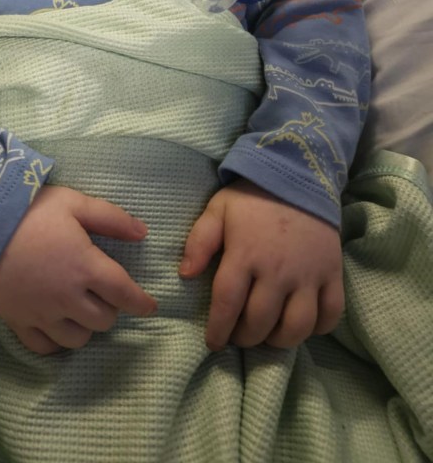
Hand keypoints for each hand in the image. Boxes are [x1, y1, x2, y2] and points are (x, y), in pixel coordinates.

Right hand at [0, 185, 157, 354]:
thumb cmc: (33, 209)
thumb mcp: (75, 203)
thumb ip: (112, 218)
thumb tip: (143, 233)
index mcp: (85, 266)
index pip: (124, 293)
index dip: (141, 303)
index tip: (150, 306)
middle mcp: (67, 296)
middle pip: (103, 320)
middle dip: (110, 308)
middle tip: (102, 293)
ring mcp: (41, 312)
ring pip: (77, 339)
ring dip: (85, 326)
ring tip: (79, 308)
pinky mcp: (18, 320)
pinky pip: (44, 347)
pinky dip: (56, 341)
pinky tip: (57, 324)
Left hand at [179, 179, 343, 350]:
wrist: (299, 174)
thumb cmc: (253, 196)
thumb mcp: (218, 210)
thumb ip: (199, 242)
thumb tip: (185, 275)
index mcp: (245, 254)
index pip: (228, 304)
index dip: (218, 329)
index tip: (213, 343)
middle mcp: (277, 270)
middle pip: (260, 322)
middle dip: (245, 338)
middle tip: (239, 336)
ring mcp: (308, 274)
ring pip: (296, 327)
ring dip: (279, 340)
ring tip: (268, 335)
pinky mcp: (333, 273)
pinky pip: (331, 315)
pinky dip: (318, 329)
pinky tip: (301, 325)